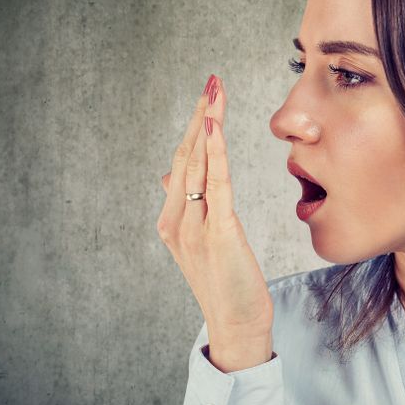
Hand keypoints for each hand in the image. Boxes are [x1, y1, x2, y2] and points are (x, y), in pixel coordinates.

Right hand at [157, 74, 273, 350]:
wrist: (236, 325)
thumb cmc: (227, 283)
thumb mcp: (200, 242)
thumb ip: (186, 206)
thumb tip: (167, 175)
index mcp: (172, 219)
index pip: (183, 162)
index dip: (195, 126)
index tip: (207, 94)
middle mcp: (176, 220)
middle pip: (187, 156)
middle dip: (200, 114)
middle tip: (212, 79)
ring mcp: (192, 227)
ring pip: (197, 164)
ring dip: (207, 122)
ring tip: (214, 90)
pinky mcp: (216, 233)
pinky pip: (215, 185)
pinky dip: (214, 153)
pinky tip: (214, 125)